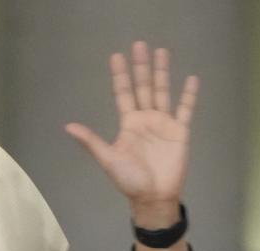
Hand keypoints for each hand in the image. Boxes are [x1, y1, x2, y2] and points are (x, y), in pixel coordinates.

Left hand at [66, 41, 197, 229]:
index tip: (116, 56)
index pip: (123, 94)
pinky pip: (185, 109)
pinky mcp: (180, 131)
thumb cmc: (129, 180)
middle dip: (141, 67)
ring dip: (162, 73)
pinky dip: (188, 95)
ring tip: (162, 52)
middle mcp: (145, 119)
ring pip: (163, 92)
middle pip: (143, 87)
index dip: (120, 76)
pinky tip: (191, 79)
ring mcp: (163, 124)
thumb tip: (68, 127)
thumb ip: (92, 141)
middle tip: (139, 44)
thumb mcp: (108, 159)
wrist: (153, 197)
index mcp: (128, 124)